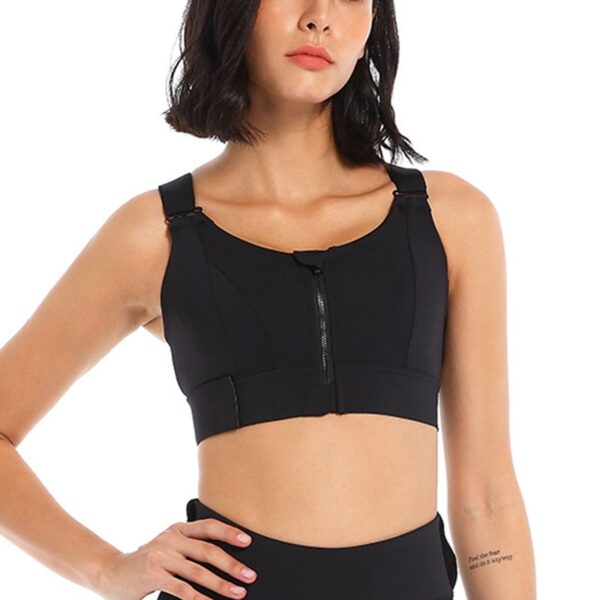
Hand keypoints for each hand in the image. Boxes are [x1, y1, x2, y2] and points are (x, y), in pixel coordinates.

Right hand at [96, 517, 257, 599]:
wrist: (112, 572)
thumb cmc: (148, 561)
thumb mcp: (169, 547)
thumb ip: (190, 548)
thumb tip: (225, 559)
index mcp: (178, 528)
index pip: (208, 527)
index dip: (229, 532)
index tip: (248, 541)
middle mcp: (170, 538)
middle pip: (207, 550)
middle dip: (231, 564)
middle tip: (249, 576)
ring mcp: (161, 556)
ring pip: (198, 571)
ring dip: (221, 584)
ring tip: (237, 593)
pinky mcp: (152, 575)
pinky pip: (182, 589)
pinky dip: (199, 599)